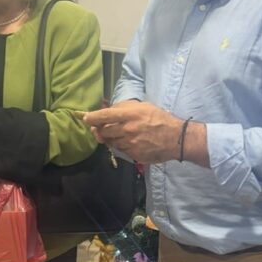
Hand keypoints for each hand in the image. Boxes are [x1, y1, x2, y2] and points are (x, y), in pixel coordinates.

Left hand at [83, 101, 207, 165]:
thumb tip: (109, 110)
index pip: (105, 116)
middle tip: (98, 128)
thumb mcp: (143, 107)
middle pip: (103, 131)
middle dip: (99, 130)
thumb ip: (125, 108)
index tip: (85, 118)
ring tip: (118, 134)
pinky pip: (120, 150)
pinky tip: (128, 141)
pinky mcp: (133, 154)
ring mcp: (130, 144)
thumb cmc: (160, 119)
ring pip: (111, 142)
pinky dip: (120, 145)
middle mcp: (128, 129)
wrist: (176, 139)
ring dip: (110, 138)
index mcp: (130, 115)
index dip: (92, 117)